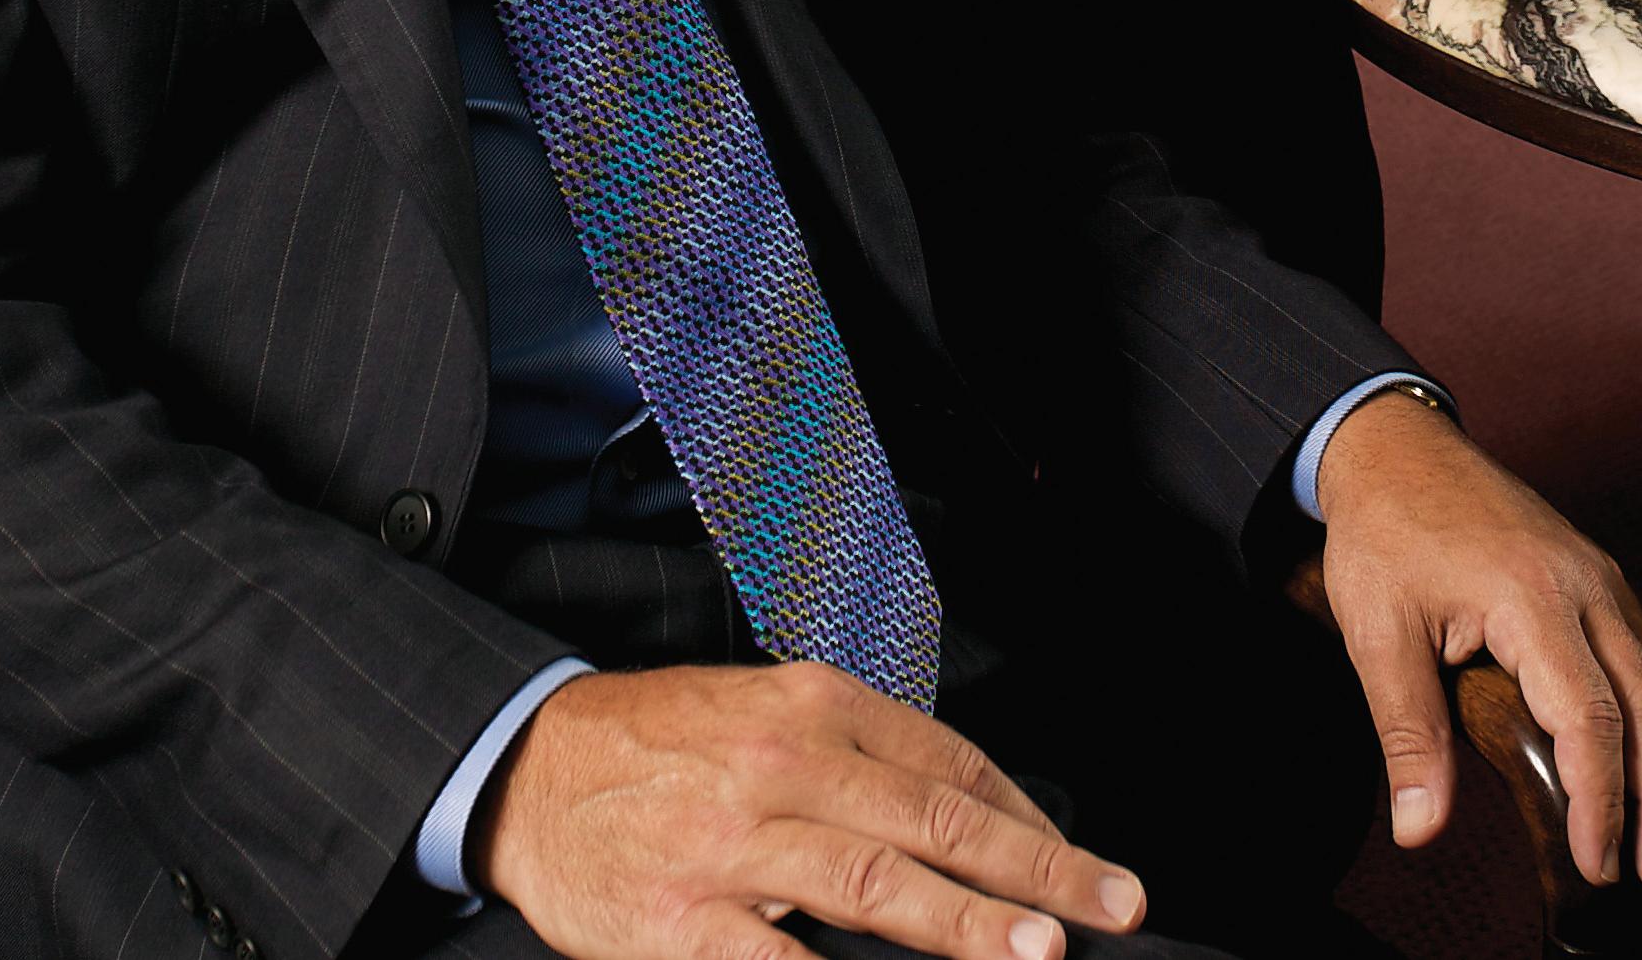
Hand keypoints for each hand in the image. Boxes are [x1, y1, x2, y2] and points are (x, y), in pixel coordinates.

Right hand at [474, 659, 1145, 958]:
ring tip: (1035, 952)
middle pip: (936, 819)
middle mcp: (785, 765)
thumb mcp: (761, 713)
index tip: (1082, 862)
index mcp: (812, 706)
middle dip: (1038, 870)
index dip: (1027, 814)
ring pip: (877, 883)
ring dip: (968, 923)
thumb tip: (957, 821)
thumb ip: (854, 760)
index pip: (948, 761)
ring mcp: (735, 845)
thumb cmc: (657, 744)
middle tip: (1110, 904)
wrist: (532, 766)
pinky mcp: (684, 921)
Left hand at [1316, 391, 1641, 892]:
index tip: (1597, 863)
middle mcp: (1585, 584)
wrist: (1395, 446)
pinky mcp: (1596, 577)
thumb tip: (1420, 827)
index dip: (1601, 801)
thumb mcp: (1376, 630)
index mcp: (1532, 596)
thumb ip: (1407, 732)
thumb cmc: (1384, 530)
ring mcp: (1599, 576)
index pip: (1589, 719)